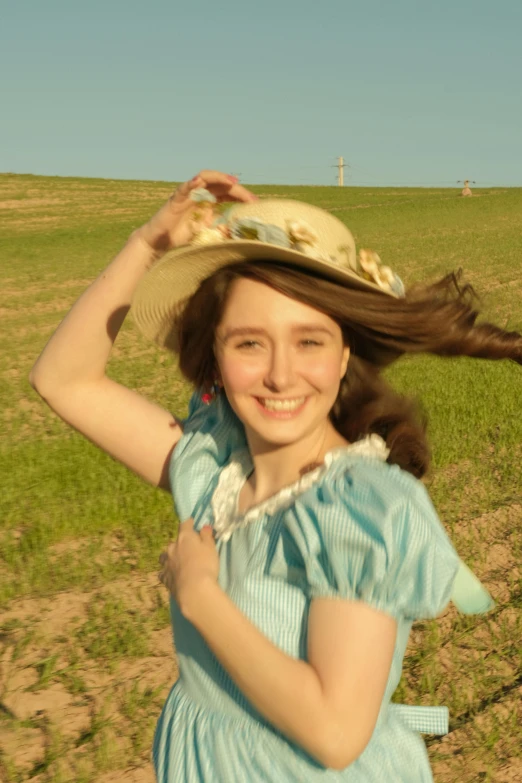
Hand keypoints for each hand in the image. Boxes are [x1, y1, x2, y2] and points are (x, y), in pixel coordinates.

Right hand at [135, 170, 256, 253]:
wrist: (161, 242)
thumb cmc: (184, 237)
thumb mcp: (209, 233)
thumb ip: (222, 229)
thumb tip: (243, 232)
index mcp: (209, 201)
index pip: (229, 193)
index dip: (243, 196)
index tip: (257, 204)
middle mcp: (200, 194)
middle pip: (221, 184)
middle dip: (237, 189)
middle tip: (251, 198)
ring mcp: (188, 193)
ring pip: (205, 178)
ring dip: (219, 178)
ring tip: (232, 182)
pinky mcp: (176, 198)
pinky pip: (184, 187)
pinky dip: (192, 183)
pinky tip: (200, 182)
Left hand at [158, 519, 218, 613]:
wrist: (194, 589)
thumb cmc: (206, 565)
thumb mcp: (211, 548)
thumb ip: (207, 536)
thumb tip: (204, 526)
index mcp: (184, 538)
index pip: (185, 525)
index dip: (189, 523)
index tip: (192, 523)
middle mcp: (172, 547)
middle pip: (174, 542)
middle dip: (180, 544)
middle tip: (189, 549)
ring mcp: (166, 563)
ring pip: (165, 556)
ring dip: (170, 557)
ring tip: (177, 562)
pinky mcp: (164, 578)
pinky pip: (164, 572)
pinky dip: (167, 572)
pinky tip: (172, 576)